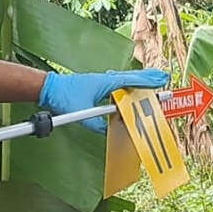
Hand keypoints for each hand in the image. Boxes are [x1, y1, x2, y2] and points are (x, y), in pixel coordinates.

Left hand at [38, 68, 169, 132]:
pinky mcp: (98, 85)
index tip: (161, 80)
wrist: (50, 89)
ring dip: (139, 82)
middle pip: (132, 79)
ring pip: (126, 81)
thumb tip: (109, 132)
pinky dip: (128, 86)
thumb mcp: (81, 113)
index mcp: (106, 82)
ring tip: (152, 84)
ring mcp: (102, 81)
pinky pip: (118, 85)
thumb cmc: (64, 96)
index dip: (147, 81)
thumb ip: (97, 125)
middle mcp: (106, 80)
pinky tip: (132, 91)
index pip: (131, 81)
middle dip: (148, 79)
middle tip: (162, 79)